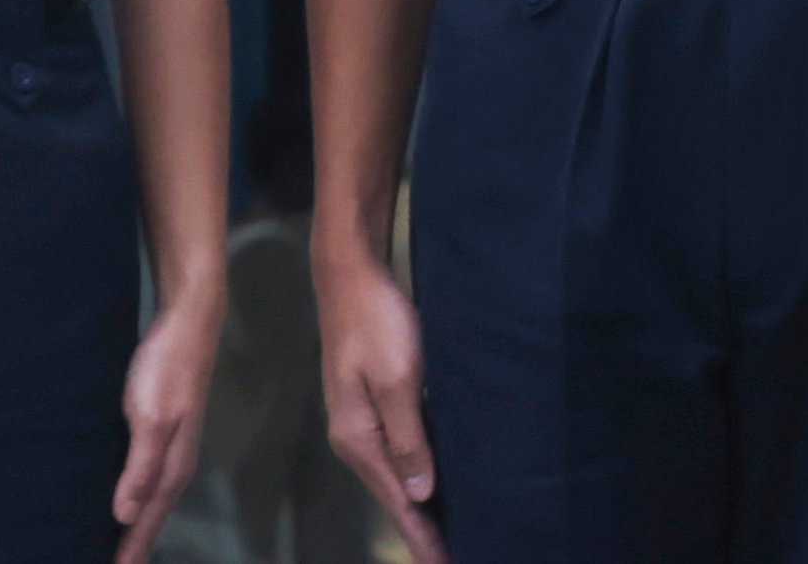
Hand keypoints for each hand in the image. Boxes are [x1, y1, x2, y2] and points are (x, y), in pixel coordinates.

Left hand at [111, 285, 221, 563]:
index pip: (149, 520)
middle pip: (153, 515)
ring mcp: (168, 445)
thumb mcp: (151, 418)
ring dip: (133, 523)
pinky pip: (143, 476)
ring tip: (113, 544)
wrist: (186, 321)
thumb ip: (141, 468)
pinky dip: (131, 495)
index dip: (132, 550)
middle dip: (134, 543)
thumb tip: (124, 516)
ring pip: (149, 497)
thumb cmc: (167, 369)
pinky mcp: (157, 428)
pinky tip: (117, 496)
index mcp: (174, 465)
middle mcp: (174, 462)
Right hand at [316, 246, 448, 563]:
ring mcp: (361, 419)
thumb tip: (419, 494)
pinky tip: (435, 478)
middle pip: (394, 495)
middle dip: (423, 527)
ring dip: (422, 502)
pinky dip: (418, 470)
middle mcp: (354, 437)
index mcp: (358, 438)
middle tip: (456, 553)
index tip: (446, 563)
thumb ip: (408, 439)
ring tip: (451, 528)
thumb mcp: (398, 380)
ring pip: (397, 473)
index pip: (395, 501)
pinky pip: (400, 449)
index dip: (422, 535)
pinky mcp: (372, 400)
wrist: (351, 274)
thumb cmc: (377, 323)